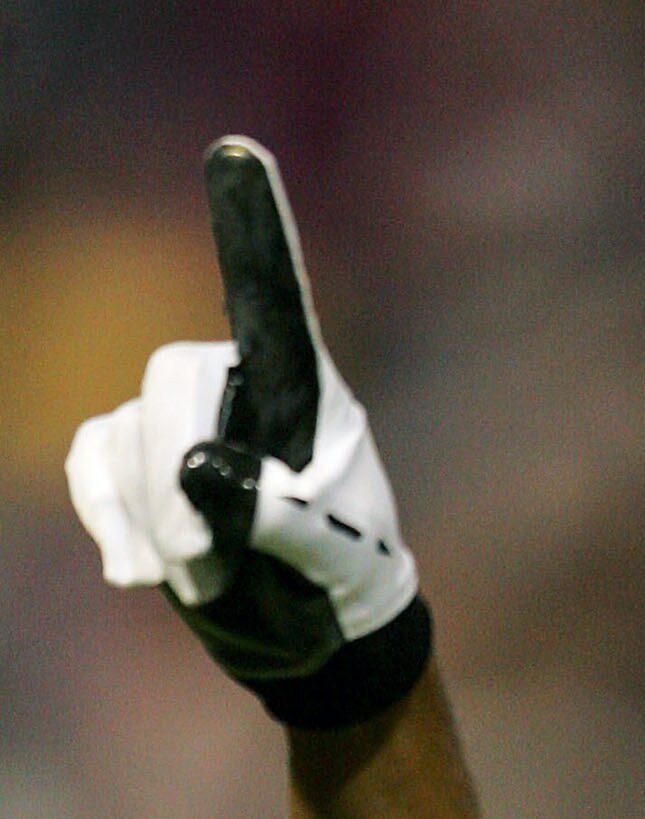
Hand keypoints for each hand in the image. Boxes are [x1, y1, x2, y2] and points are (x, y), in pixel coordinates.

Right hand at [65, 139, 430, 726]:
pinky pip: (94, 462)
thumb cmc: (342, 581)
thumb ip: (280, 516)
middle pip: (170, 381)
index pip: (274, 296)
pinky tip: (139, 572)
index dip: (253, 224)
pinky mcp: (142, 464)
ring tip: (204, 578)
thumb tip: (200, 469)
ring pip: (125, 435)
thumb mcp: (331, 559)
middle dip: (171, 473)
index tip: (238, 151)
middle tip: (202, 556)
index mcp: (303, 389)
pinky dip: (108, 516)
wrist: (318, 634)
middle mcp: (236, 387)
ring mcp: (183, 424)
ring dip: (148, 516)